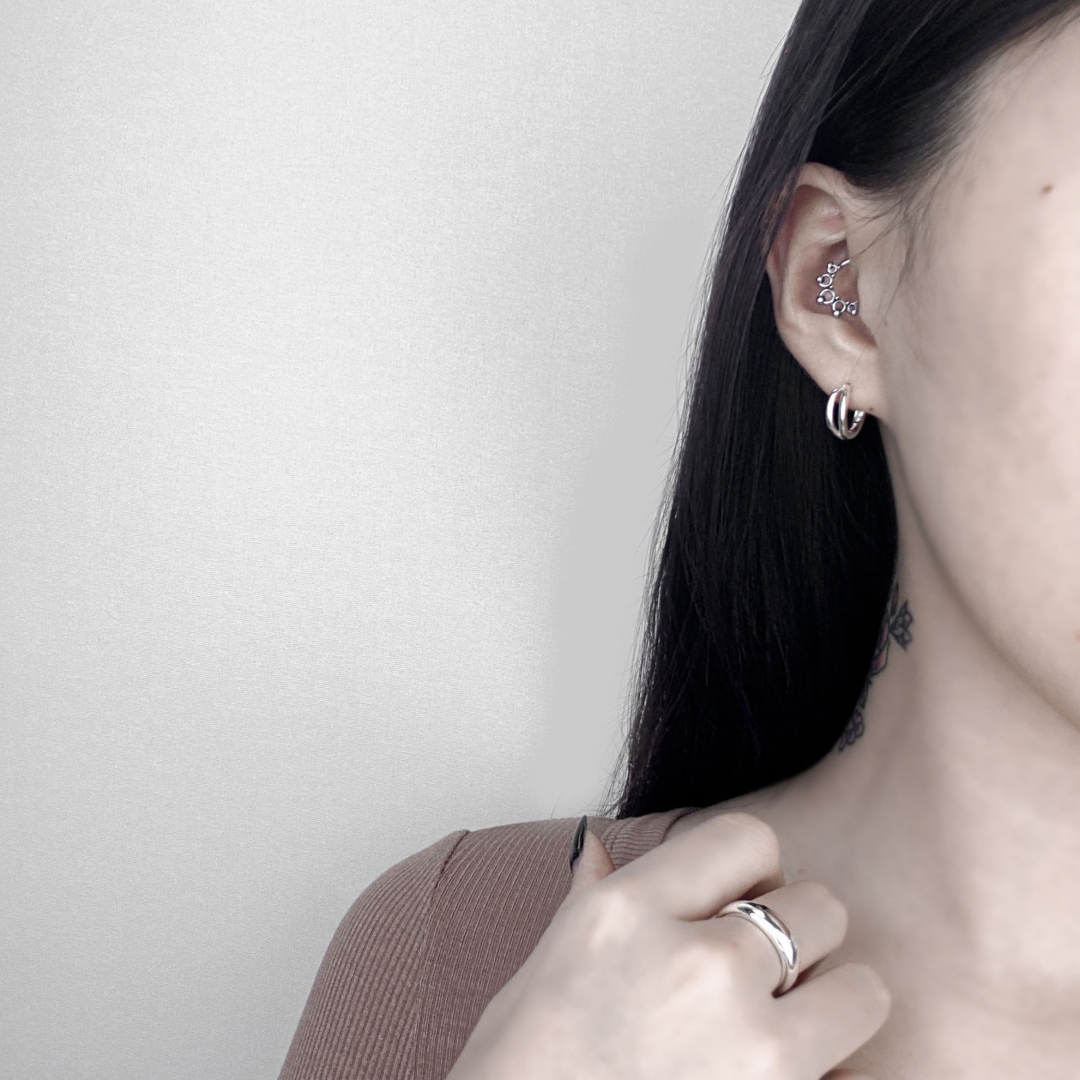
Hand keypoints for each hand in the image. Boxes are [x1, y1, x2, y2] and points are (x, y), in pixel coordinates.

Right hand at [446, 812, 888, 1079]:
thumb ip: (592, 898)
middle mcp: (697, 966)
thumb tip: (597, 848)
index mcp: (629, 912)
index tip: (740, 898)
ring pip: (862, 992)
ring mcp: (749, 1050)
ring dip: (835, 1009)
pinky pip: (854, 1078)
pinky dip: (833, 1078)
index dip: (753, 867)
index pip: (748, 837)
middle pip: (818, 906)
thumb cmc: (522, 1070)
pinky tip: (781, 1078)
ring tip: (789, 1031)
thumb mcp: (545, 965)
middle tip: (766, 971)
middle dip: (801, 934)